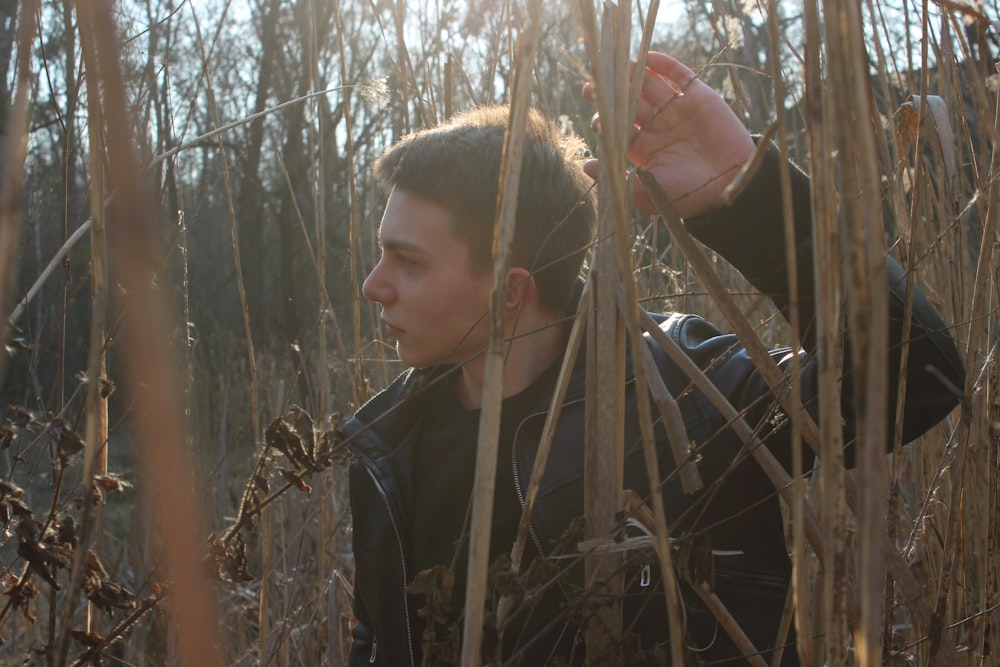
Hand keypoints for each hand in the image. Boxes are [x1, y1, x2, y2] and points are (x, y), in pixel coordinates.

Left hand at [584, 52, 754, 217]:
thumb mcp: (648, 193)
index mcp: (645, 148)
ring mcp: (678, 110)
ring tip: (615, 65)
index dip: (606, 121)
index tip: (597, 121)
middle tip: (592, 88)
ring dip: (632, 74)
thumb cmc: (689, 195)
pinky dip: (664, 65)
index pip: (619, 127)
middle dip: (611, 94)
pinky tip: (647, 57)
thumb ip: (618, 179)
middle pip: (630, 103)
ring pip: (650, 85)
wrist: (731, 186)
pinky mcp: (699, 97)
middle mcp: (659, 126)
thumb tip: (586, 166)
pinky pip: (679, 75)